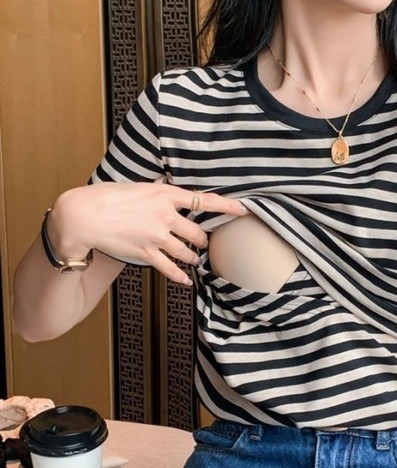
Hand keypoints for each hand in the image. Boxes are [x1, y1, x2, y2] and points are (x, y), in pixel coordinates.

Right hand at [49, 181, 249, 284]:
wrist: (82, 215)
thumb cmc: (105, 196)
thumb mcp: (137, 186)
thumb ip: (157, 190)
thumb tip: (167, 186)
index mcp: (164, 194)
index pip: (204, 200)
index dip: (227, 207)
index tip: (243, 210)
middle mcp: (165, 215)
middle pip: (197, 233)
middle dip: (203, 240)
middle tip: (204, 243)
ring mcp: (157, 236)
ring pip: (187, 252)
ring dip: (193, 257)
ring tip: (196, 258)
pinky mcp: (146, 253)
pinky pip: (170, 268)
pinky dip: (180, 276)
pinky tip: (187, 280)